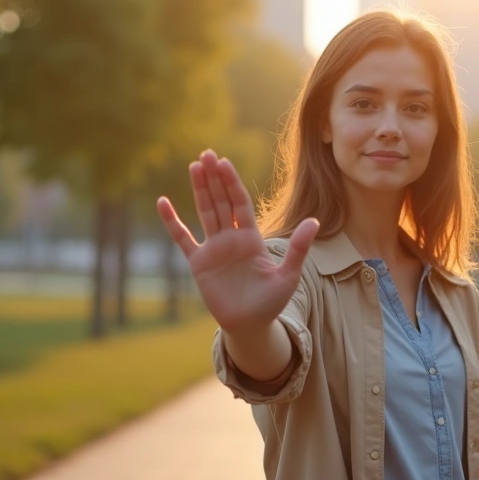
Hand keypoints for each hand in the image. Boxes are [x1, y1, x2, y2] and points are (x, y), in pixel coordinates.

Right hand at [155, 149, 318, 336]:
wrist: (250, 325)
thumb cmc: (271, 302)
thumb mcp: (288, 275)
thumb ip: (298, 248)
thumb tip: (315, 221)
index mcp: (251, 238)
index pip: (240, 203)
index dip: (232, 183)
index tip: (224, 162)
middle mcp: (231, 238)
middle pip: (221, 201)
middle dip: (214, 178)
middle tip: (207, 154)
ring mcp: (213, 249)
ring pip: (204, 212)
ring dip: (199, 190)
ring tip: (194, 166)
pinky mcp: (198, 263)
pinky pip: (182, 239)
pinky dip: (172, 222)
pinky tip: (163, 202)